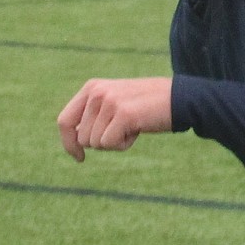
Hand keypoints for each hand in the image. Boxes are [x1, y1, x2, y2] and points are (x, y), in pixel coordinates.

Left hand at [57, 78, 173, 161]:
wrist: (180, 98)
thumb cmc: (147, 106)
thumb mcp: (115, 102)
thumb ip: (92, 114)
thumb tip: (73, 139)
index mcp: (92, 87)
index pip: (64, 121)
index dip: (68, 143)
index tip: (79, 157)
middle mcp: (98, 92)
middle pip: (81, 138)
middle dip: (101, 142)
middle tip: (124, 128)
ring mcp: (110, 101)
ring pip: (95, 143)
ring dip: (114, 142)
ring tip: (133, 125)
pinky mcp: (123, 113)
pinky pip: (109, 144)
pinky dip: (123, 144)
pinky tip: (138, 129)